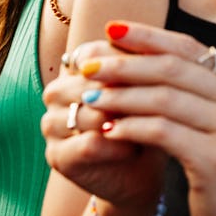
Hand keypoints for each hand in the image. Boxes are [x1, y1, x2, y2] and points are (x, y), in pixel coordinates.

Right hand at [41, 40, 167, 210]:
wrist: (140, 173)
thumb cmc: (146, 122)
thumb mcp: (147, 90)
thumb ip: (144, 66)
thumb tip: (155, 42)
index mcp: (74, 69)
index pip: (94, 53)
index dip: (128, 60)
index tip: (164, 68)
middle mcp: (56, 92)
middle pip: (89, 83)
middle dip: (125, 91)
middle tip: (160, 99)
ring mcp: (51, 124)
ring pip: (86, 112)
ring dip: (120, 119)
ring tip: (148, 125)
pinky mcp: (56, 156)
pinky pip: (86, 143)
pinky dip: (114, 145)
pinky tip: (135, 147)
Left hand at [68, 21, 215, 215]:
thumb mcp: (206, 122)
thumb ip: (182, 89)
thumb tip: (129, 54)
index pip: (186, 46)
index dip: (145, 35)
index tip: (108, 29)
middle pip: (171, 68)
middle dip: (124, 63)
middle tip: (87, 65)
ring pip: (163, 97)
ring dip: (120, 95)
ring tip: (89, 97)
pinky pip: (162, 132)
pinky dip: (130, 127)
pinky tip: (108, 130)